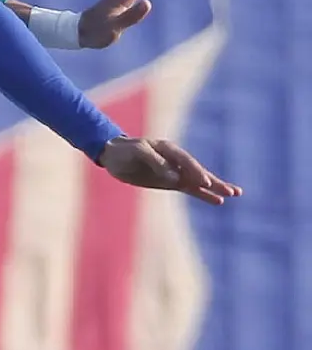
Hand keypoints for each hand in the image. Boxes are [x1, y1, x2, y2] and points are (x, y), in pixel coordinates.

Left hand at [98, 136, 241, 205]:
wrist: (114, 155)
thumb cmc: (124, 151)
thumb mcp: (136, 152)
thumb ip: (154, 162)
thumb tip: (174, 176)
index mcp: (168, 149)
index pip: (185, 161)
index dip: (195, 171)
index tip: (204, 182)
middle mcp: (175, 160)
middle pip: (198, 171)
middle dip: (214, 181)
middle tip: (232, 191)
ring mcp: (174, 171)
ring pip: (198, 181)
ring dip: (215, 187)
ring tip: (234, 193)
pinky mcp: (170, 182)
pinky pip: (189, 188)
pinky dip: (203, 194)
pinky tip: (217, 200)